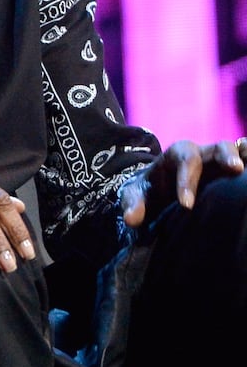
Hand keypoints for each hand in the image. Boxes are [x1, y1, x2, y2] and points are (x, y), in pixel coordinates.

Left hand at [120, 138, 246, 228]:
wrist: (158, 188)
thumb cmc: (149, 191)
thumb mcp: (135, 194)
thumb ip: (132, 204)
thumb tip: (131, 219)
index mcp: (176, 156)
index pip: (185, 161)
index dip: (187, 181)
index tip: (186, 205)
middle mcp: (202, 154)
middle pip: (217, 147)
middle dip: (226, 156)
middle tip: (236, 169)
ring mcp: (220, 161)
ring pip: (237, 150)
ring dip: (245, 156)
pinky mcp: (231, 171)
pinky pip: (246, 159)